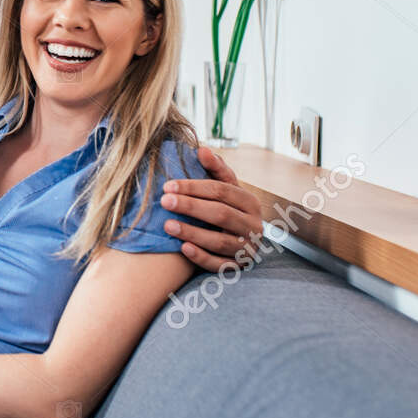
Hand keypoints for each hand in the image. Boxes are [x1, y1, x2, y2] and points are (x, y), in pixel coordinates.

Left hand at [162, 147, 264, 272]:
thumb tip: (202, 149)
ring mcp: (247, 248)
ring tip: (167, 225)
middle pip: (220, 214)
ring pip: (220, 241)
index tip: (167, 185)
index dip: (194, 187)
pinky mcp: (239, 267)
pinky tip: (183, 248)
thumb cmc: (226, 209)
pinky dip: (202, 257)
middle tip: (164, 201)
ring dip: (192, 232)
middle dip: (191, 206)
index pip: (221, 190)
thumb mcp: (225, 189)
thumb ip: (215, 169)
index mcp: (249, 202)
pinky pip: (220, 265)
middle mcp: (253, 225)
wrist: (240, 242)